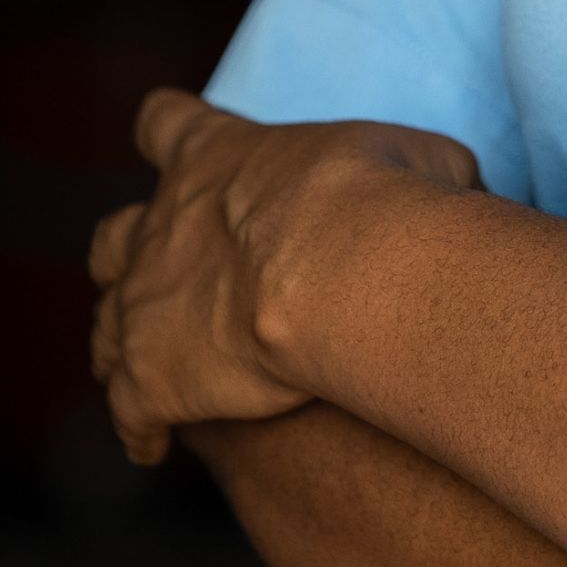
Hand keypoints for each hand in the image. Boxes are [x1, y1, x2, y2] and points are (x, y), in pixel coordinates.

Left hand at [87, 90, 478, 465]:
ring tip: (139, 367)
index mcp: (215, 155)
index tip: (169, 136)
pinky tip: (150, 443)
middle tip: (161, 274)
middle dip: (130, 254)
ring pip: (107, 326)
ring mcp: (144, 304)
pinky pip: (127, 411)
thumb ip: (416, 173)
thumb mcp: (420, 160)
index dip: (169, 132)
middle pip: (114, 236)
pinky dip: (138, 426)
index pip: (166, 124)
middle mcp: (161, 226)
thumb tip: (459, 194)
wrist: (339, 271)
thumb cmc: (385, 201)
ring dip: (123, 342)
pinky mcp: (150, 377)